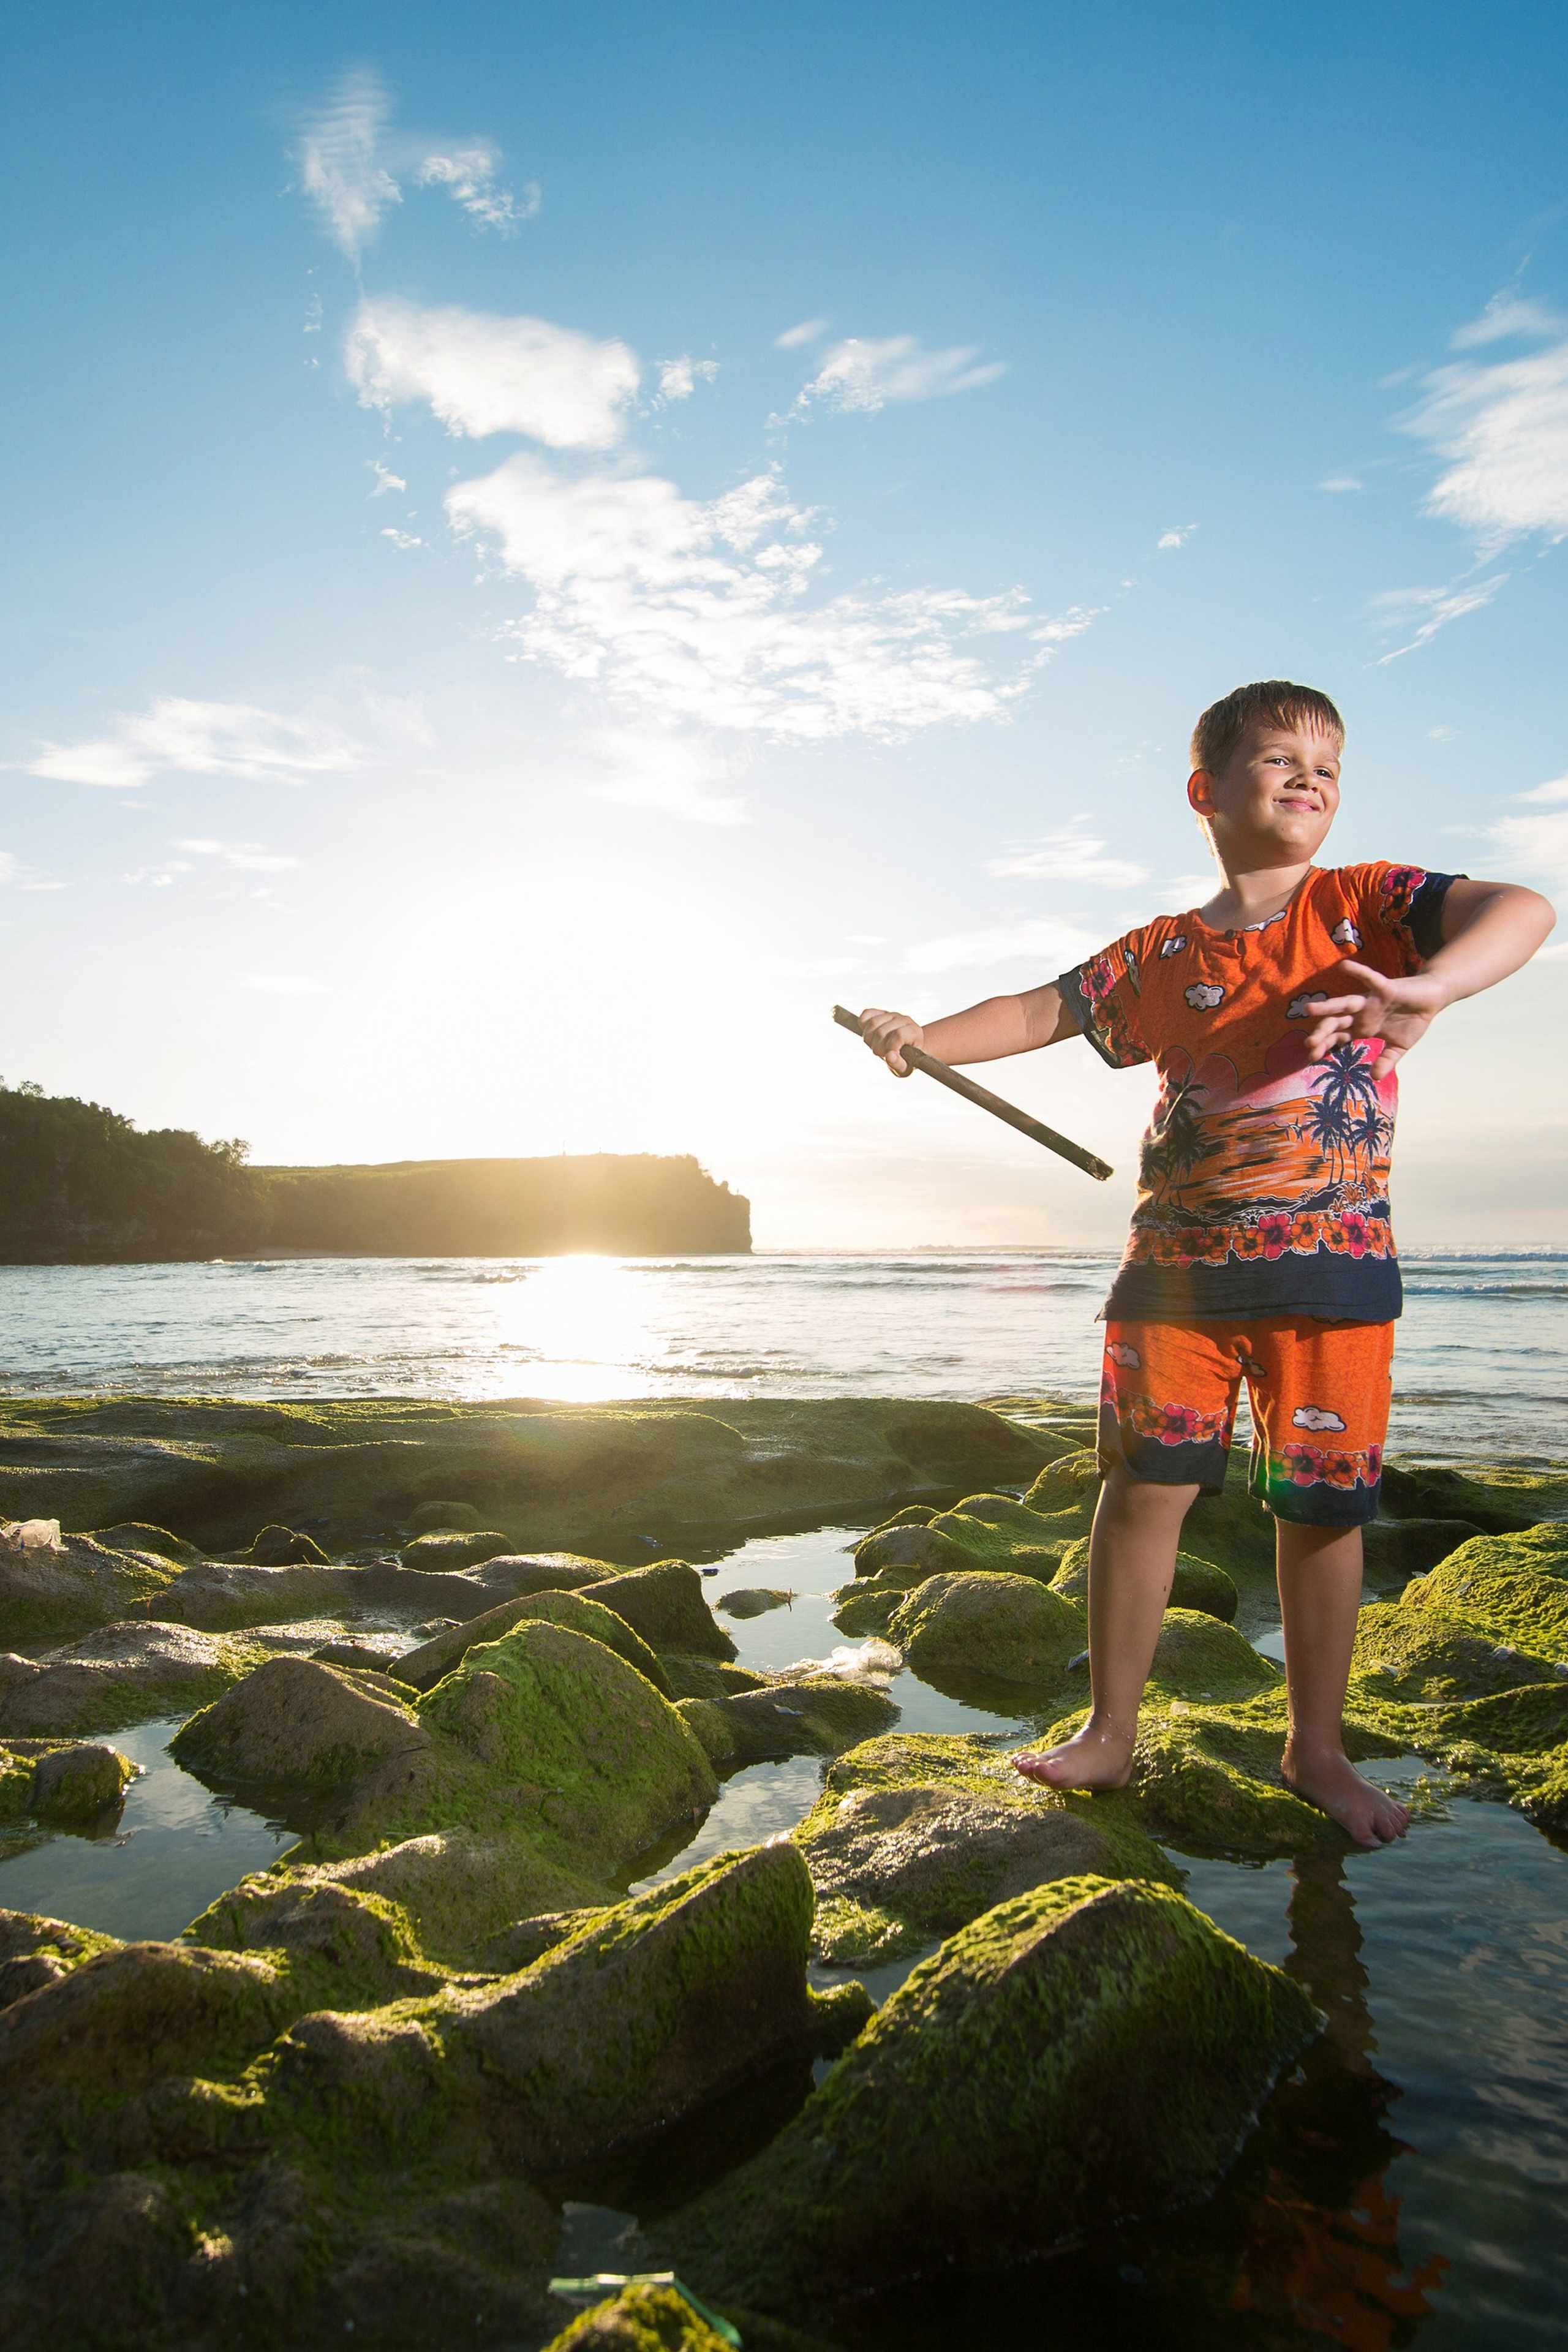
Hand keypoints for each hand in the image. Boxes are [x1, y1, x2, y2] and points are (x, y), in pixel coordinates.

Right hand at [858, 1006, 924, 1076]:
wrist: (906, 1050)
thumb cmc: (906, 1060)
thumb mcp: (905, 1068)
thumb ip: (898, 1064)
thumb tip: (890, 1056)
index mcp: (914, 1032)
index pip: (898, 1035)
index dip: (890, 1047)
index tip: (889, 1055)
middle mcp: (904, 1020)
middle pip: (881, 1031)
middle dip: (877, 1047)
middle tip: (882, 1053)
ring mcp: (892, 1015)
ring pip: (872, 1023)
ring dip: (869, 1039)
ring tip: (877, 1045)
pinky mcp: (881, 1012)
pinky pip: (866, 1014)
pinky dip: (863, 1025)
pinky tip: (870, 1035)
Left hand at [1302, 961, 1454, 1078]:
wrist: (1431, 999)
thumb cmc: (1412, 1021)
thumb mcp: (1399, 1047)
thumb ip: (1387, 1060)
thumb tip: (1375, 1078)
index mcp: (1362, 1028)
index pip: (1338, 1038)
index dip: (1325, 1046)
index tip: (1311, 1058)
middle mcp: (1361, 1014)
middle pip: (1336, 1023)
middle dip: (1322, 1032)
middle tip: (1308, 1043)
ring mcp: (1371, 1001)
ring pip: (1345, 1003)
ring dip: (1328, 1006)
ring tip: (1309, 1009)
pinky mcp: (1385, 988)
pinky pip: (1370, 978)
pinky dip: (1358, 972)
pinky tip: (1343, 966)